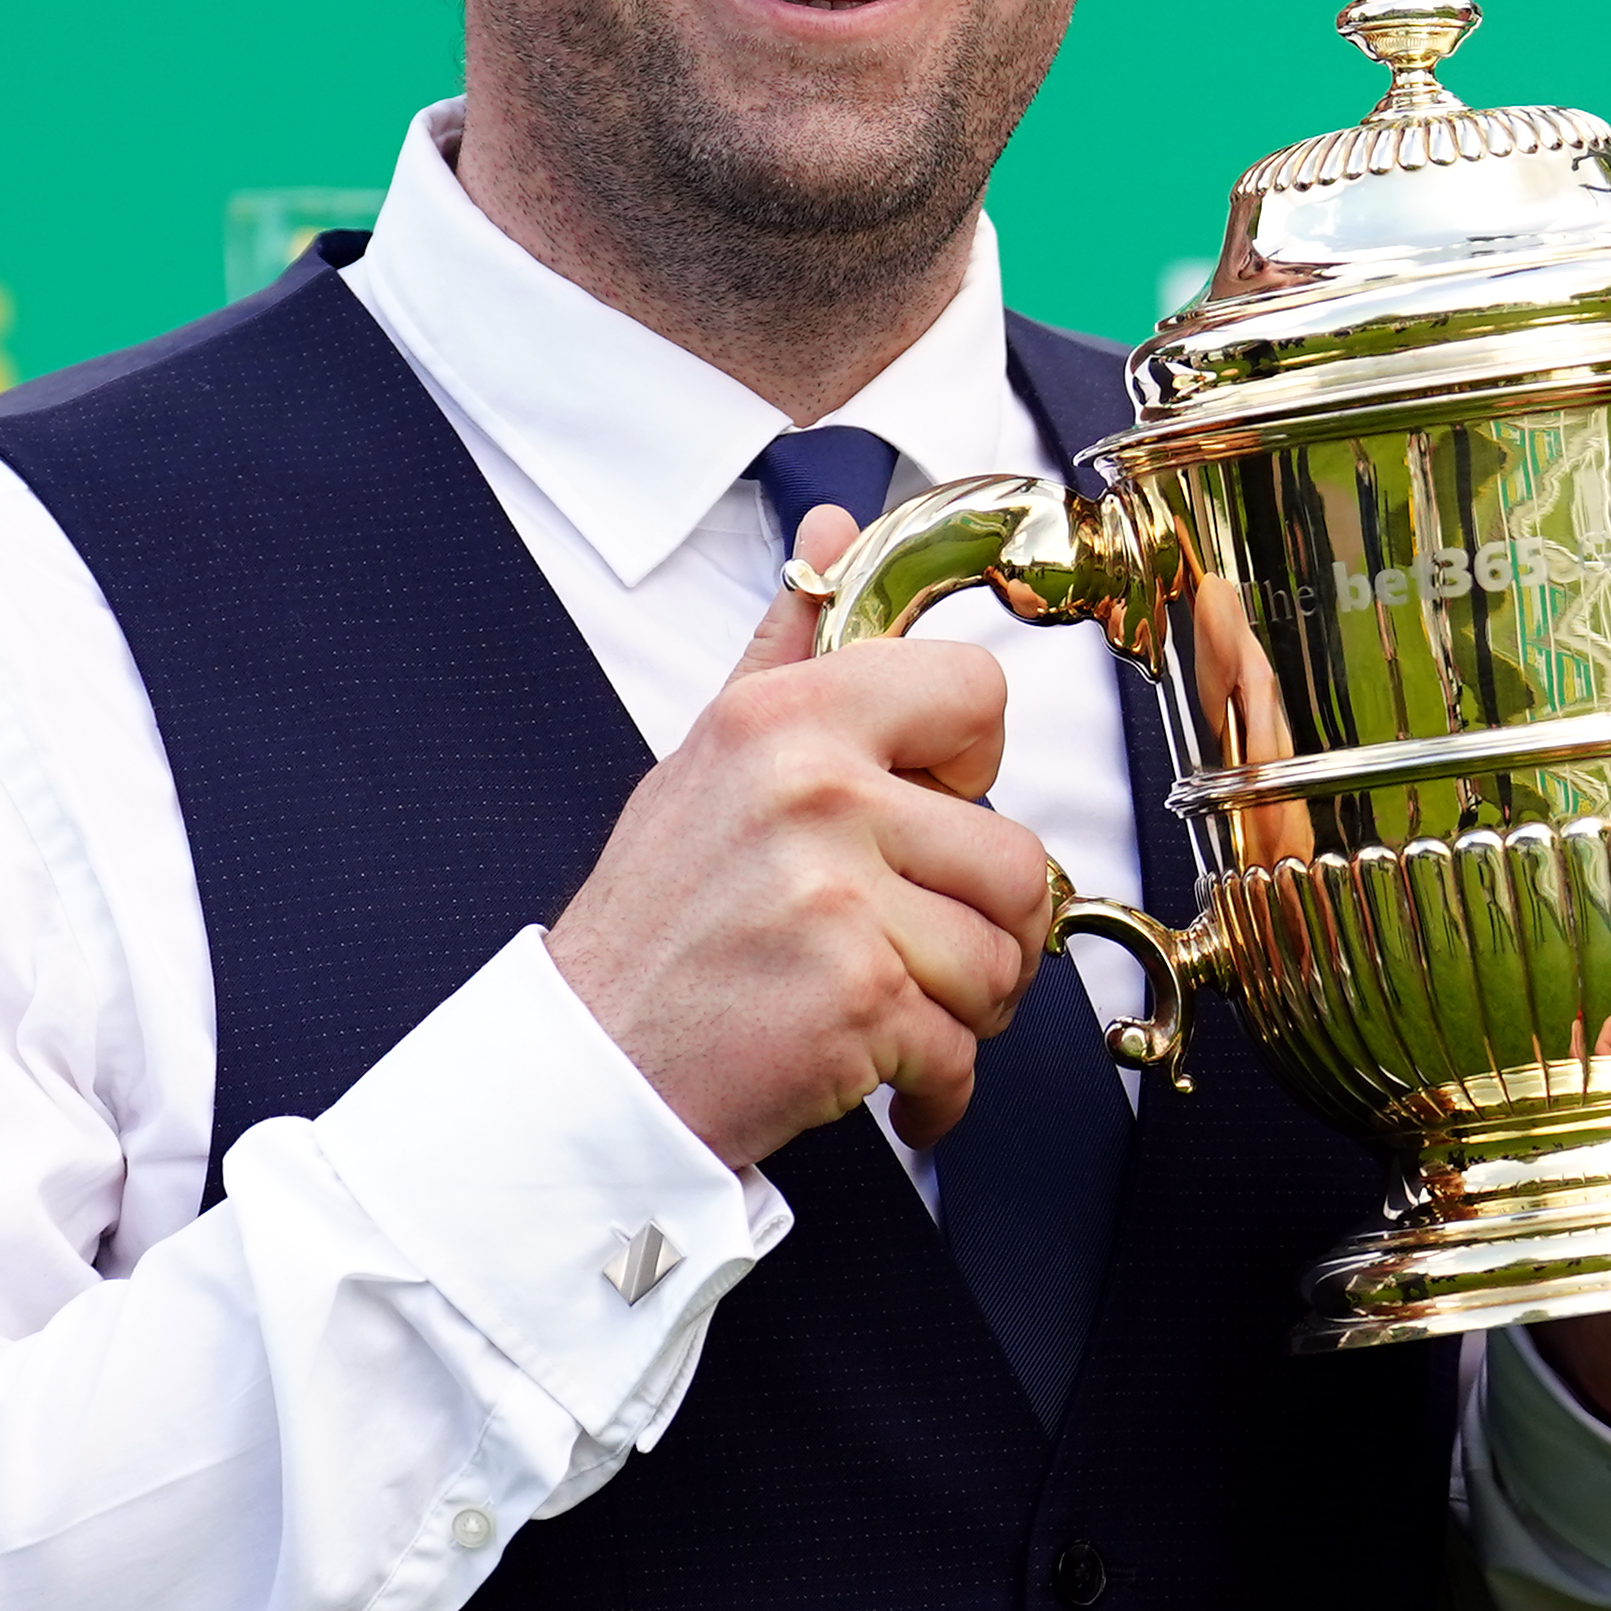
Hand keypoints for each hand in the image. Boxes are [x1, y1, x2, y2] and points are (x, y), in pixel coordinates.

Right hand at [547, 508, 1059, 1167]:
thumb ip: (789, 645)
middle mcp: (813, 791)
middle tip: (913, 949)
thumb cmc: (661, 919)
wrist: (591, 1067)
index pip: (976, 691)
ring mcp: (835, 896)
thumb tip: (832, 525)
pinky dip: (936, 1085)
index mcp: (786, 718)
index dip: (975, 764)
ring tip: (887, 1008)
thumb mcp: (710, 758)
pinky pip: (965, 1048)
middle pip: (1019, 856)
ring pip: (1005, 957)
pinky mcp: (855, 999)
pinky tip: (878, 1074)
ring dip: (963, 1010)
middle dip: (985, 927)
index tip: (933, 807)